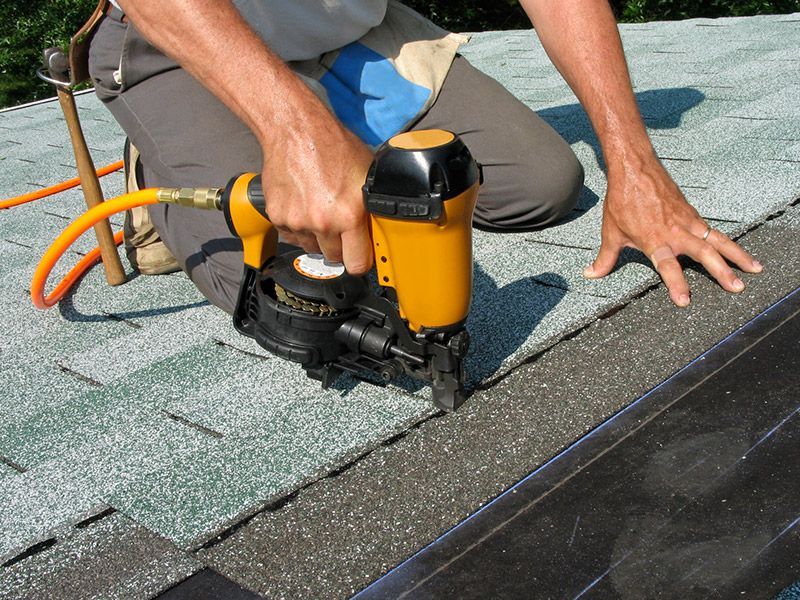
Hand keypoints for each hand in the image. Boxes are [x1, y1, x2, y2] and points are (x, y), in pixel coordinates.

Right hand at [261, 114, 373, 274]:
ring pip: (311, 247)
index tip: (360, 256)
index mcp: (349, 215)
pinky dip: (298, 226)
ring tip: (320, 209)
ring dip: (317, 236)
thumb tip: (381, 228)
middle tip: (340, 226)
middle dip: (339, 247)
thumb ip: (372, 207)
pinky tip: (303, 204)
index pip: (357, 264)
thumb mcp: (367, 175)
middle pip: (334, 258)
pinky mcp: (278, 217)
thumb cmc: (333, 146)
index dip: (361, 261)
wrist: (295, 130)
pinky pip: (292, 235)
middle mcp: (322, 222)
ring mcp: (297, 221)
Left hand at [584, 156, 762, 306]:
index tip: (685, 301)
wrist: (634, 168)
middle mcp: (676, 231)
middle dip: (722, 271)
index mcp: (655, 239)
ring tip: (754, 269)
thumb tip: (590, 274)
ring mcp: (688, 221)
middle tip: (737, 287)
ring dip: (737, 255)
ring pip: (717, 240)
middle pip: (704, 253)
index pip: (668, 266)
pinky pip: (714, 230)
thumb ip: (605, 258)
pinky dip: (728, 242)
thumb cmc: (622, 201)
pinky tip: (739, 252)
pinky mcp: (692, 213)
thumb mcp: (611, 233)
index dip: (676, 283)